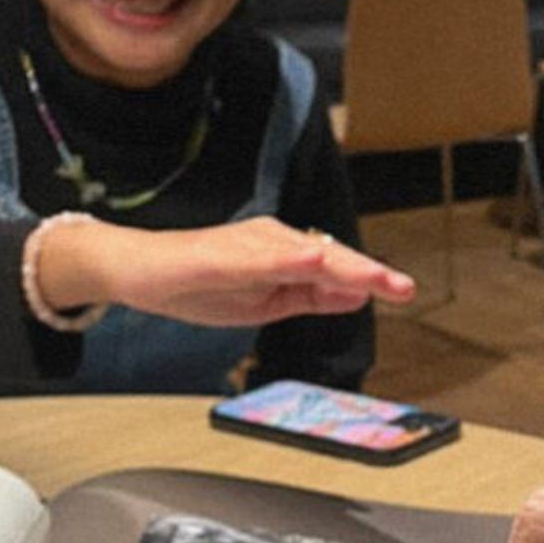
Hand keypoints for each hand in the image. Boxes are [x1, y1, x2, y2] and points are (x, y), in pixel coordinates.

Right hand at [35, 214, 414, 325]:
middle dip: (368, 273)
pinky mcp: (222, 253)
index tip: (403, 290)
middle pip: (329, 257)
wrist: (139, 272)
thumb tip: (355, 297)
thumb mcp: (267, 302)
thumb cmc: (197, 285)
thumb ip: (309, 297)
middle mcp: (273, 241)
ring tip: (372, 276)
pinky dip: (288, 258)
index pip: (336, 268)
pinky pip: (260, 257)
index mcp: (284, 255)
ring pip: (304, 254)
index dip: (371, 278)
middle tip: (402, 287)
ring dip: (340, 265)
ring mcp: (249, 244)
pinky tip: (311, 259)